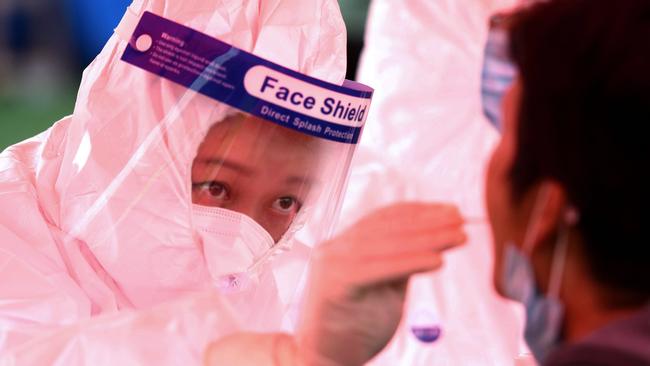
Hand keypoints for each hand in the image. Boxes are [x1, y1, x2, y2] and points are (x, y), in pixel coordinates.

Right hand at [203, 203, 465, 365]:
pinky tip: (437, 261)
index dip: (418, 211)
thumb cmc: (356, 325)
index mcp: (344, 245)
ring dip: (427, 238)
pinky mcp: (335, 284)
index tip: (450, 209)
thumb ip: (399, 261)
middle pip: (387, 227)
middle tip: (460, 218)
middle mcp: (334, 248)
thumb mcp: (384, 286)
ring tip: (458, 236)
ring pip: (386, 243)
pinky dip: (410, 262)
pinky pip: (379, 268)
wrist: (325, 359)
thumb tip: (432, 236)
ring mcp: (331, 264)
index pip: (383, 218)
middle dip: (428, 221)